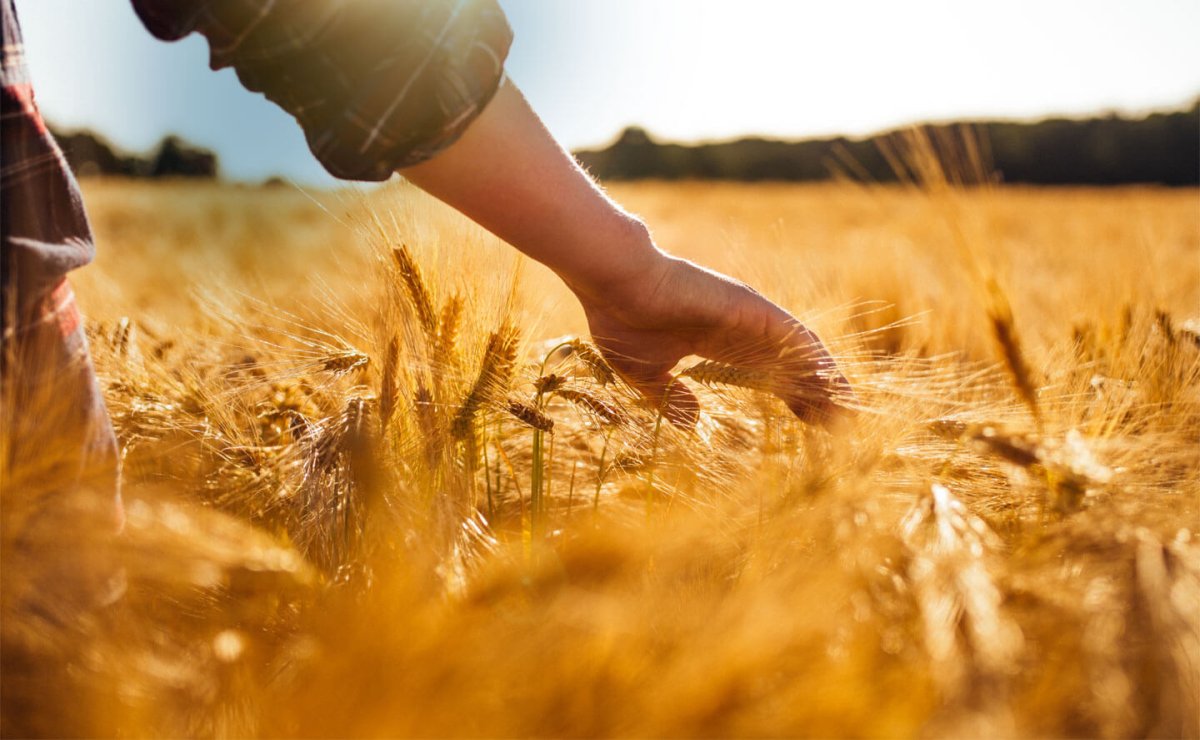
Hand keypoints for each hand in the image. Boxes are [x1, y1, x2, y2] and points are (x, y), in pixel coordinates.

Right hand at [576, 253, 852, 426]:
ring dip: (825, 380)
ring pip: (800, 351)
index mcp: (718, 343)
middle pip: (791, 365)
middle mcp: (741, 328)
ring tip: (848, 411)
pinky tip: (833, 384)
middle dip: (817, 394)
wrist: (616, 283)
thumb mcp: (645, 374)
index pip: (768, 374)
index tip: (812, 424)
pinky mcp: (751, 307)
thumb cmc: (622, 320)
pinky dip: (815, 360)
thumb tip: (692, 423)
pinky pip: (794, 336)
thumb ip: (670, 398)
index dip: (792, 398)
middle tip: (843, 427)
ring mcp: (748, 316)